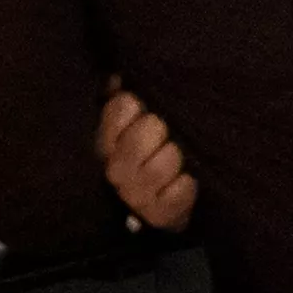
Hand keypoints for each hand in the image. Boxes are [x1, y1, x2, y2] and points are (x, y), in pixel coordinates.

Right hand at [97, 79, 196, 232]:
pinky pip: (178, 192)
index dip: (137, 105)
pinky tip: (185, 179)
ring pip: (162, 164)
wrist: (160, 203)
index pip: (122, 107)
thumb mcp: (133, 122)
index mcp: (106, 139)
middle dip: (161, 131)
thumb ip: (123, 95)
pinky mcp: (158, 215)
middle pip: (144, 135)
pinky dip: (186, 184)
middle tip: (167, 135)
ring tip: (177, 157)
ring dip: (176, 158)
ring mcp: (135, 194)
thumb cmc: (150, 150)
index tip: (143, 111)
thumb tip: (119, 77)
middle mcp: (115, 168)